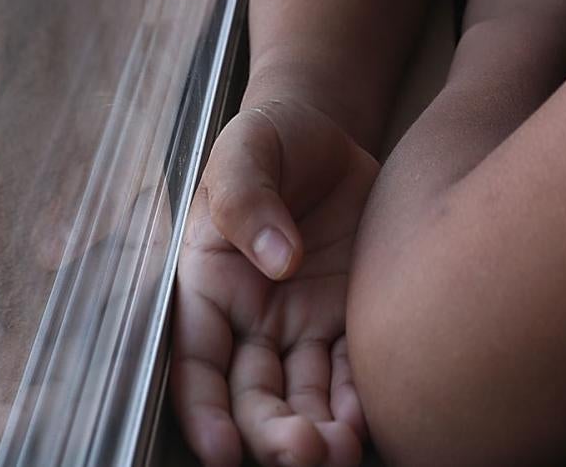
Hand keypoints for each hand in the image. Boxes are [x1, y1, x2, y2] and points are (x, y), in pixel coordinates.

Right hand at [173, 95, 378, 466]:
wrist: (329, 130)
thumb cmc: (272, 138)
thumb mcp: (247, 147)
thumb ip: (248, 195)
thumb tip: (276, 259)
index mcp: (209, 283)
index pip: (197, 360)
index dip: (205, 410)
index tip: (224, 450)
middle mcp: (252, 318)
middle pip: (253, 395)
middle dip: (273, 434)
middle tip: (304, 455)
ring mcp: (302, 324)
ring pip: (302, 397)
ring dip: (318, 432)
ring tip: (340, 454)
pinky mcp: (348, 319)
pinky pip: (350, 372)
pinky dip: (357, 403)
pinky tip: (368, 424)